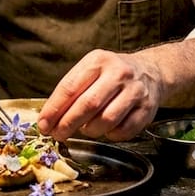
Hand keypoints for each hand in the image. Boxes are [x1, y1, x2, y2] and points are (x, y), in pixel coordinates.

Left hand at [35, 50, 162, 141]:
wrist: (150, 71)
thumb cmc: (112, 74)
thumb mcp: (91, 70)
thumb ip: (72, 90)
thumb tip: (50, 118)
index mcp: (98, 61)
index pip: (70, 87)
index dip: (54, 109)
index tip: (44, 124)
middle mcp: (118, 73)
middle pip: (88, 105)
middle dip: (68, 124)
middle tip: (58, 134)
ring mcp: (135, 91)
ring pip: (106, 119)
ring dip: (90, 130)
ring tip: (84, 129)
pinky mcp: (147, 109)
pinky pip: (124, 130)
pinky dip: (110, 135)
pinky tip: (106, 129)